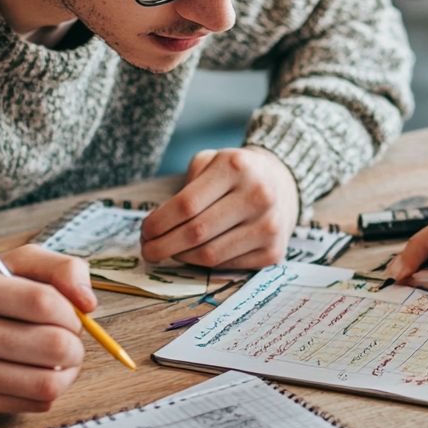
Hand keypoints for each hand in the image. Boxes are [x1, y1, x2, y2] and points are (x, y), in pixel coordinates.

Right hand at [0, 244, 93, 413]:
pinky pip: (31, 403)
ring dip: (68, 372)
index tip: (72, 315)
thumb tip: (88, 303)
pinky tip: (37, 376)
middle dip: (75, 345)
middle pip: (51, 345)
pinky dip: (47, 390)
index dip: (71, 312)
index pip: (43, 302)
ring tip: (61, 361)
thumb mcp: (11, 265)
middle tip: (69, 341)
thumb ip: (59, 268)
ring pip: (46, 381)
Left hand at [140, 147, 298, 268]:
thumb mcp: (212, 161)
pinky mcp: (274, 251)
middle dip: (163, 246)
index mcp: (237, 167)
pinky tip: (196, 254)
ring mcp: (269, 226)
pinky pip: (227, 266)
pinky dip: (205, 264)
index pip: (186, 205)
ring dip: (181, 257)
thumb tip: (158, 227)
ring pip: (210, 255)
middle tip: (148, 250)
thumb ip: (186, 186)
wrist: (283, 184)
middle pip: (196, 232)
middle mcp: (258, 196)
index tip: (145, 232)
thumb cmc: (236, 174)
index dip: (158, 223)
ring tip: (170, 252)